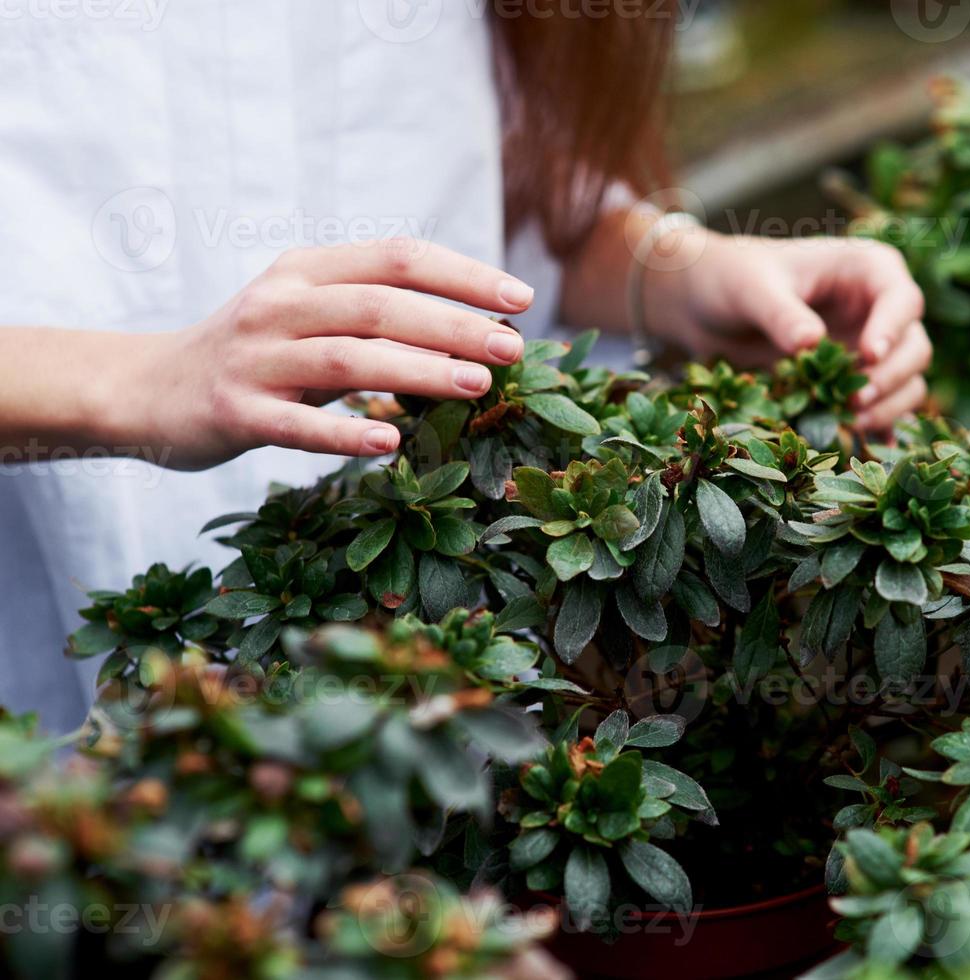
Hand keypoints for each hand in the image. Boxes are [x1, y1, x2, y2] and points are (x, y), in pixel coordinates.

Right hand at [123, 239, 530, 469]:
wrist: (149, 389)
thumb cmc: (260, 354)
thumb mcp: (312, 316)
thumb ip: (378, 315)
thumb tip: (480, 328)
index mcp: (307, 271)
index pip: (396, 258)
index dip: (463, 275)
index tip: (520, 299)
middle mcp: (280, 305)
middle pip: (381, 306)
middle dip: (455, 325)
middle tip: (513, 349)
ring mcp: (255, 358)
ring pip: (347, 358)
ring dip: (418, 370)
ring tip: (476, 385)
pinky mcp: (234, 412)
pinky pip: (296, 424)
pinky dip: (344, 431)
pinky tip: (389, 440)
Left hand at [645, 231, 931, 431]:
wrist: (704, 305)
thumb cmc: (731, 278)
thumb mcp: (751, 289)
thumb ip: (781, 313)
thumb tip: (812, 343)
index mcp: (866, 269)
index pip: (902, 298)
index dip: (892, 329)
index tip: (868, 356)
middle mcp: (877, 309)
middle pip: (914, 346)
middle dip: (891, 377)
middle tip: (854, 401)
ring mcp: (868, 347)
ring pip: (906, 381)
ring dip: (888, 406)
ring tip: (850, 423)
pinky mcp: (852, 380)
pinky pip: (882, 407)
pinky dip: (877, 426)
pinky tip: (861, 447)